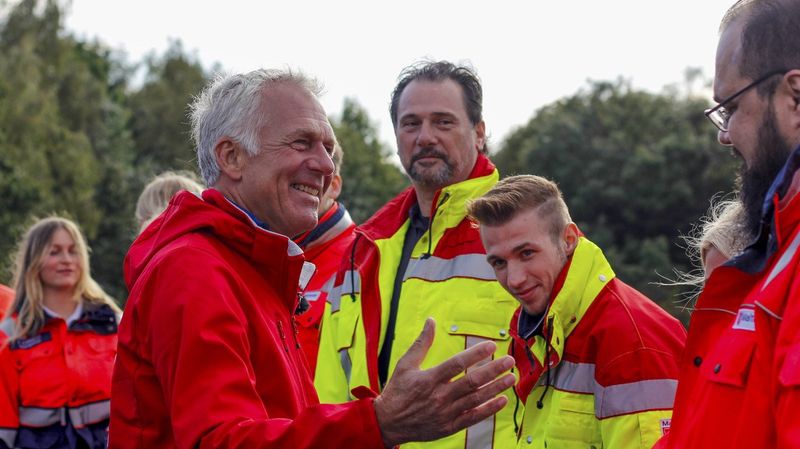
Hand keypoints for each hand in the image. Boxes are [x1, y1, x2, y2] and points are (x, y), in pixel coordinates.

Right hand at [373, 318, 514, 447]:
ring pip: (477, 399)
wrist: (387, 423)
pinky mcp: (449, 426)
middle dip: (493, 370)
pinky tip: (502, 400)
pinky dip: (489, 409)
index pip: (457, 364)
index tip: (491, 345)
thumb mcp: (405, 364)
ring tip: (511, 378)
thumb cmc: (397, 392)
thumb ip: (422, 343)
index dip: (476, 354)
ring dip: (496, 388)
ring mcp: (446, 413)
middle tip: (509, 361)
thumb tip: (431, 321)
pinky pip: (473, 417)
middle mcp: (439, 396)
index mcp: (429, 379)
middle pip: (472, 382)